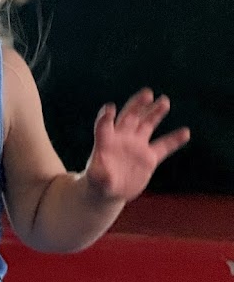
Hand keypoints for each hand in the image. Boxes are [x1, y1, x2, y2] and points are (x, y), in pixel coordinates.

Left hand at [84, 89, 189, 203]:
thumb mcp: (95, 178)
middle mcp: (122, 137)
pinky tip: (186, 132)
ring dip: (155, 112)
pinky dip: (174, 139)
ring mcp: (137, 145)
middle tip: (148, 93)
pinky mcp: (149, 157)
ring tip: (164, 101)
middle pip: (130, 115)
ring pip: (147, 124)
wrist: (110, 188)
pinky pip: (164, 146)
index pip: (104, 124)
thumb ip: (99, 174)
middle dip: (138, 104)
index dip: (106, 116)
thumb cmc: (98, 180)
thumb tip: (105, 173)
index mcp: (106, 140)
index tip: (110, 108)